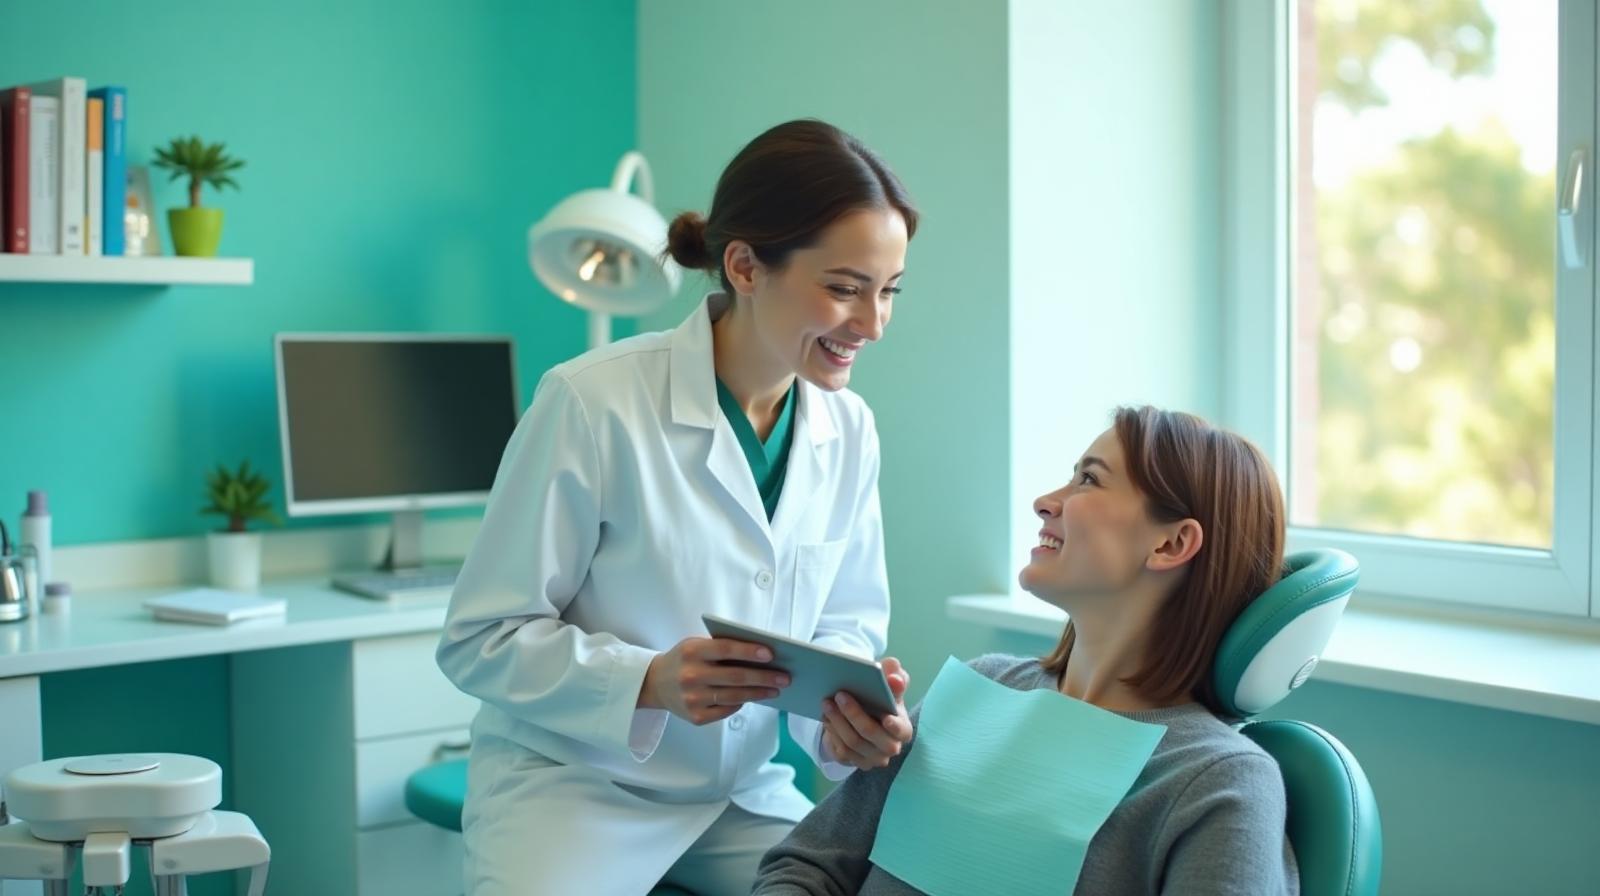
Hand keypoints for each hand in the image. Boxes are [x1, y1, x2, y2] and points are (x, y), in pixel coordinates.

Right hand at [639, 637, 790, 724]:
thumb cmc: (685, 659)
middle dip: (764, 677)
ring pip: (735, 696)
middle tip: (784, 677)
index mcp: (692, 651)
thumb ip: (722, 648)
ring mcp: (692, 699)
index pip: (726, 650)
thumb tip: (761, 656)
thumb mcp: (696, 645)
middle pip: (736, 677)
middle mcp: (691, 675)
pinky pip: (727, 710)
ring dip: (759, 693)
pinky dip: (742, 703)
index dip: (750, 651)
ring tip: (775, 689)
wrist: (656, 683)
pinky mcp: (695, 717)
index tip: (771, 653)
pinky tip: (753, 698)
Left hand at [821, 656, 912, 769]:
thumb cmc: (880, 700)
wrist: (862, 718)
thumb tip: (895, 677)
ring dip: (838, 721)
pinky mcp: (854, 761)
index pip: (902, 730)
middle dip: (854, 714)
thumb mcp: (889, 686)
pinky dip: (832, 732)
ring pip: (853, 742)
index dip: (895, 727)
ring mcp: (872, 758)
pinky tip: (826, 717)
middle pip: (871, 734)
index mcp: (903, 729)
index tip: (886, 718)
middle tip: (840, 695)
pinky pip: (842, 750)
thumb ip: (895, 677)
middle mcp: (890, 747)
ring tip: (826, 703)